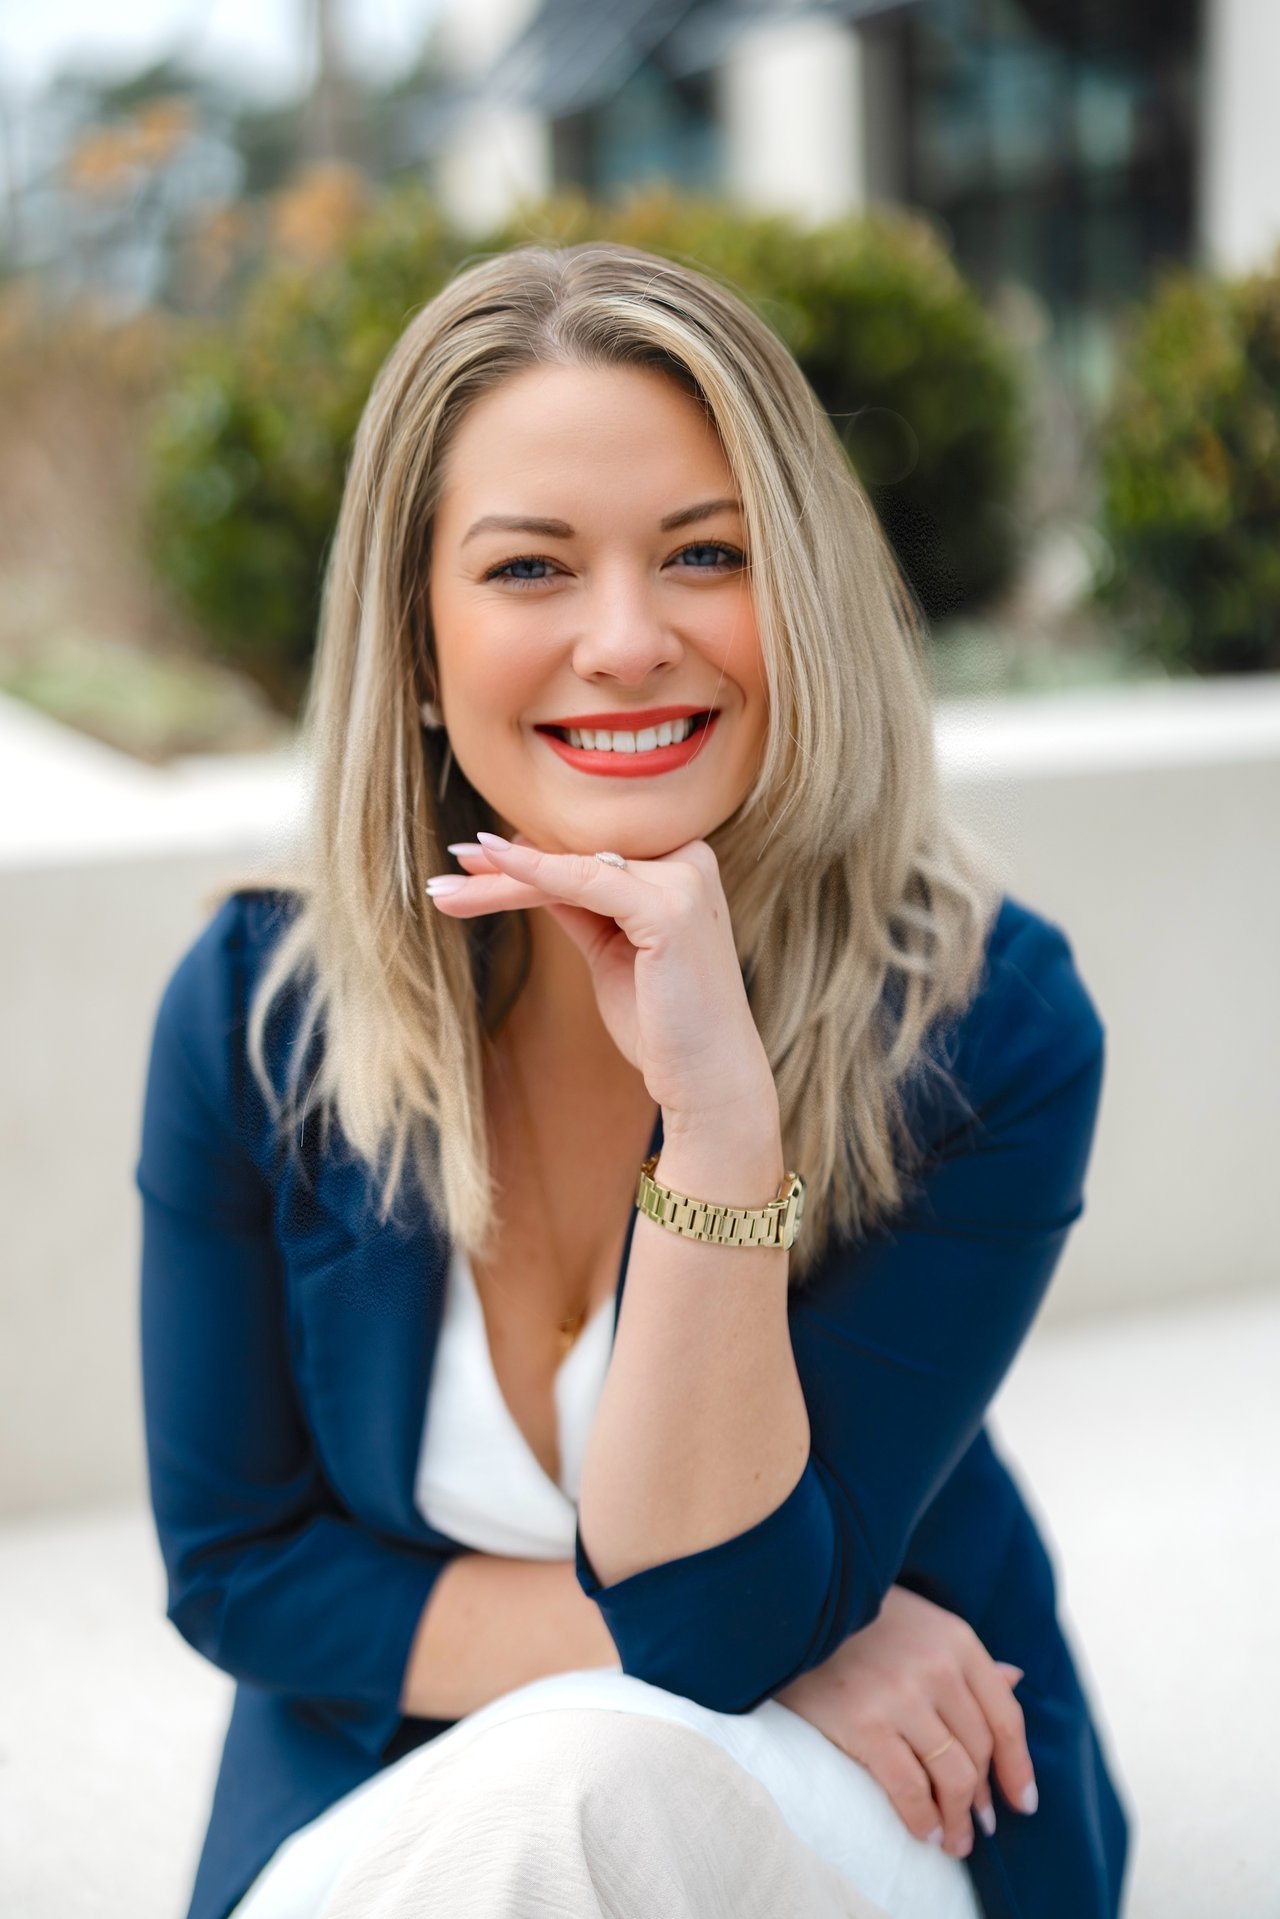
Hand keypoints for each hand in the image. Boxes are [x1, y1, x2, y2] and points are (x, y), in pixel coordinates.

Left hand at [426, 833, 773, 1128]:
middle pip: (578, 854)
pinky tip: (494, 866)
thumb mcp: (613, 950)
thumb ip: (582, 905)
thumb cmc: (664, 1024)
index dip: (528, 855)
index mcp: (683, 865)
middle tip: (445, 872)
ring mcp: (684, 880)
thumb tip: (529, 871)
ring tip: (445, 890)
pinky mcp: (670, 907)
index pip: (590, 852)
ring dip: (502, 878)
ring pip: (573, 867)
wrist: (709, 1082)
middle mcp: (690, 860)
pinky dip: (536, 873)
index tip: (471, 862)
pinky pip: (585, 880)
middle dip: (505, 866)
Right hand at [773, 1585, 1035, 1859]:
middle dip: (982, 1798)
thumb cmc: (861, 1621)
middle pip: (979, 1752)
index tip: (1022, 1802)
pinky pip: (909, 1789)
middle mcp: (937, 1667)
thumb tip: (1014, 1679)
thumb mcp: (922, 1624)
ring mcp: (902, 1696)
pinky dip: (923, 1820)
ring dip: (958, 1820)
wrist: (795, 1612)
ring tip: (954, 1842)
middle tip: (980, 1826)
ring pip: (952, 1777)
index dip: (1018, 1766)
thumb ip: (966, 1658)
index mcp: (957, 1641)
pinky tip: (926, 1833)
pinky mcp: (865, 1724)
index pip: (1006, 1716)